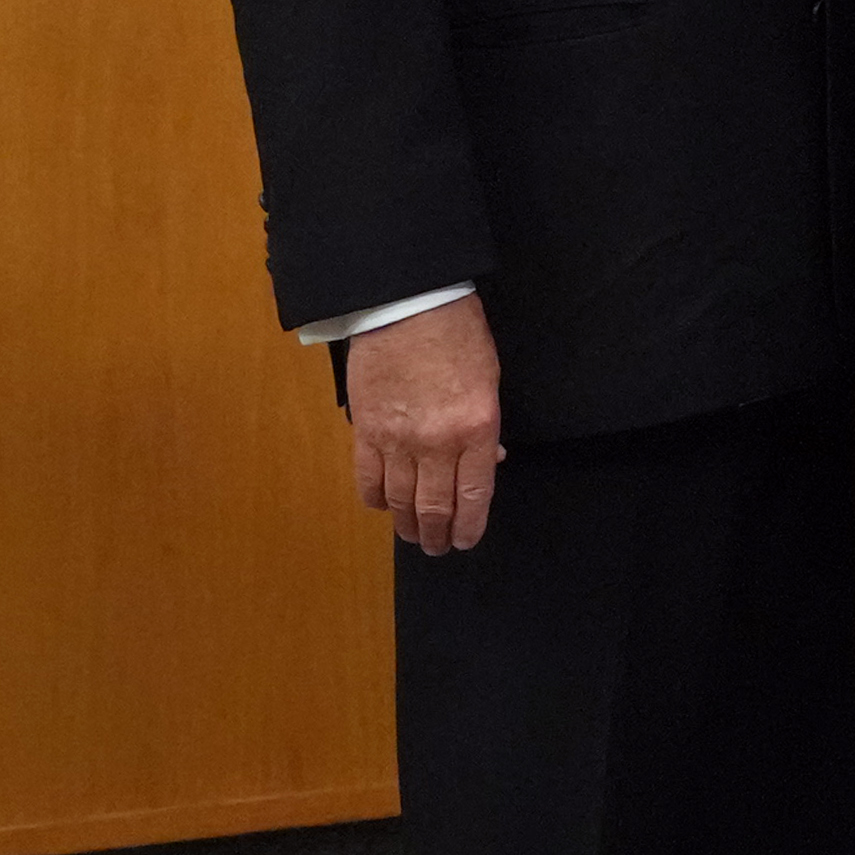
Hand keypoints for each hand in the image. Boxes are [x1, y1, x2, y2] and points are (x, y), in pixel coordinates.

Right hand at [345, 297, 502, 556]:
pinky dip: (374, 499)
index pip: (474, 495)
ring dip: (406, 524)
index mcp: (477, 429)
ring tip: (413, 536)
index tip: (466, 542)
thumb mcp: (490, 383)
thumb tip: (490, 462)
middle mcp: (437, 443)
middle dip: (438, 534)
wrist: (408, 306)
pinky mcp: (365, 430)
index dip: (469, 526)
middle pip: (434, 506)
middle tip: (439, 548)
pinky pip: (367, 478)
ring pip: (399, 499)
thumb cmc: (459, 338)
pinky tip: (381, 507)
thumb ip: (487, 428)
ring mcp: (397, 439)